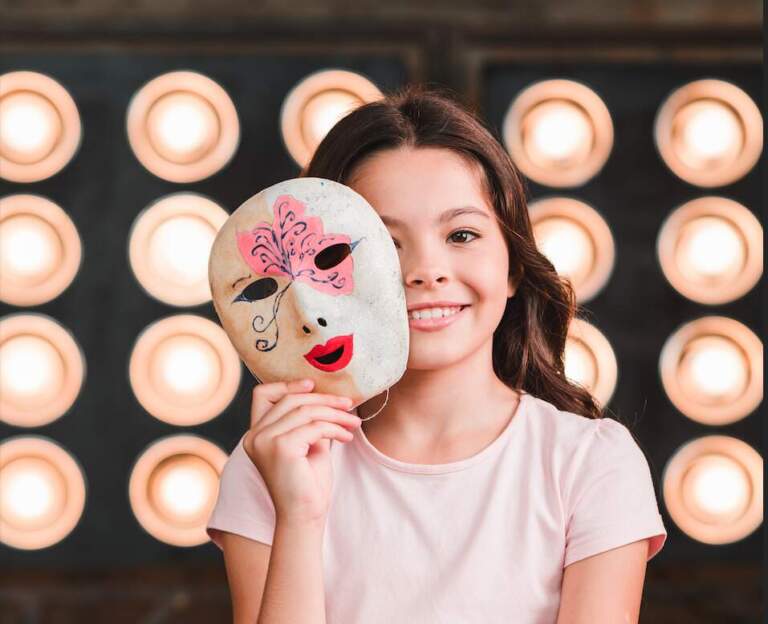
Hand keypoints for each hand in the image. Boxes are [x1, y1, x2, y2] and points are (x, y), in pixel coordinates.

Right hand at [242, 379, 360, 525]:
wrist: (305, 516)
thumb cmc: (308, 483)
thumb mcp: (308, 444)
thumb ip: (309, 421)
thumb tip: (327, 396)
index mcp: (256, 434)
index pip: (262, 395)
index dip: (287, 385)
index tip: (313, 384)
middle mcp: (254, 436)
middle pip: (291, 400)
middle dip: (324, 399)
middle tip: (349, 404)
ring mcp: (265, 441)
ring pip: (306, 411)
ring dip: (335, 414)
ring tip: (354, 421)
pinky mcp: (281, 447)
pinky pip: (315, 426)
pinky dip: (335, 428)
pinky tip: (347, 436)